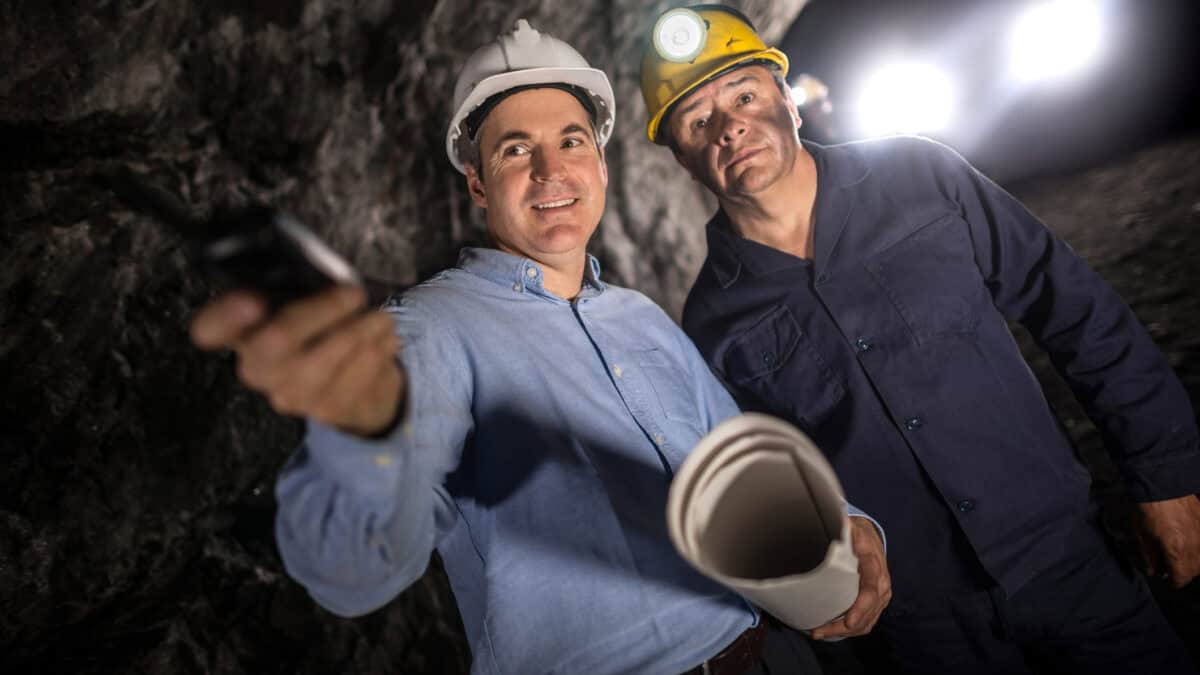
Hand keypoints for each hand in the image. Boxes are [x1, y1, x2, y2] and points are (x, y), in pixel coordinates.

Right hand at [190, 285, 405, 437]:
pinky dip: (376, 352)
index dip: (224, 317)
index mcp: (243, 332)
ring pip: (322, 363)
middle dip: (319, 312)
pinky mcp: (326, 410)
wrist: (360, 384)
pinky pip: (353, 378)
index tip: (252, 300)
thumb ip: (303, 286)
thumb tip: (324, 273)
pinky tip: (386, 338)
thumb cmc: (327, 329)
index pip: (210, 329)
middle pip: (274, 342)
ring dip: (360, 332)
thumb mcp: (309, 301)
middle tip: (354, 293)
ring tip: (381, 317)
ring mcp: (290, 394)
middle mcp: (257, 368)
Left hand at [810, 515, 891, 640]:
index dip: (860, 608)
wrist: (871, 538)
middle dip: (842, 627)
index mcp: (874, 565)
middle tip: (818, 631)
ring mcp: (882, 596)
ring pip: (866, 622)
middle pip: (866, 613)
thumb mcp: (850, 528)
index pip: (870, 590)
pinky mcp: (877, 603)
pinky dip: (850, 631)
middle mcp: (882, 584)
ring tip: (819, 632)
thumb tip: (830, 527)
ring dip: (843, 632)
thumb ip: (841, 530)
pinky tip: (831, 631)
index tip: (849, 622)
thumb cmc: (856, 534)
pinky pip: (867, 622)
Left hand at [1135, 494, 1199, 587]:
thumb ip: (1148, 556)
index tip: (1167, 577)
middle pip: (1195, 570)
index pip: (1182, 577)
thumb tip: (1153, 570)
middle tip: (1171, 565)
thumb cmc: (1147, 508)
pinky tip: (1187, 540)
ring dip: (1193, 561)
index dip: (1173, 580)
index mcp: (1177, 550)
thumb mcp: (1140, 534)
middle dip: (1184, 572)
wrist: (1162, 483)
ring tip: (1179, 554)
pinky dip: (1198, 547)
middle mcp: (1195, 545)